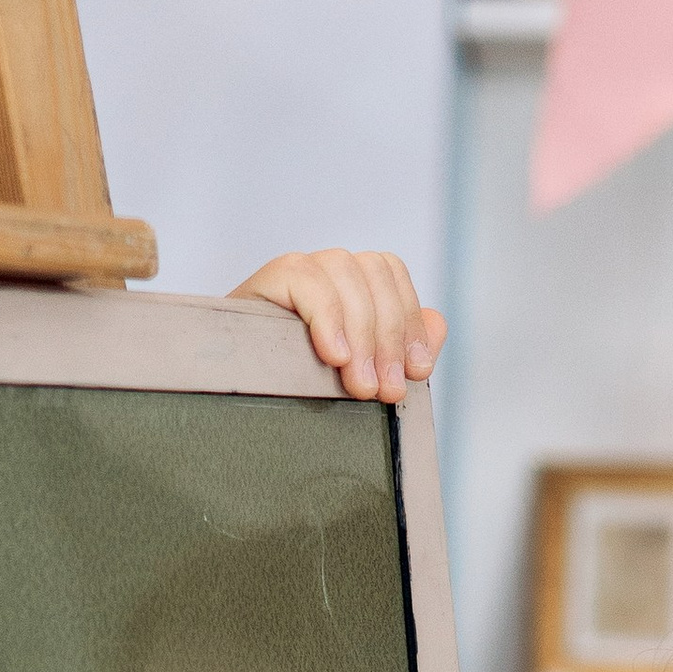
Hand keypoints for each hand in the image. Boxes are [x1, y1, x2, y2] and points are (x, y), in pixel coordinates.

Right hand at [230, 248, 445, 401]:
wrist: (234, 403)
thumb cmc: (298, 390)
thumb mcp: (358, 374)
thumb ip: (402, 351)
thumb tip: (438, 323)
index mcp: (351, 285)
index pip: (391, 274)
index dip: (410, 321)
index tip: (416, 372)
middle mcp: (325, 270)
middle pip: (375, 270)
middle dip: (388, 336)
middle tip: (384, 390)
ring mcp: (296, 271)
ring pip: (345, 269)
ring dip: (360, 333)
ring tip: (358, 384)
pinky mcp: (267, 280)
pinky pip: (305, 278)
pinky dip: (326, 316)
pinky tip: (331, 355)